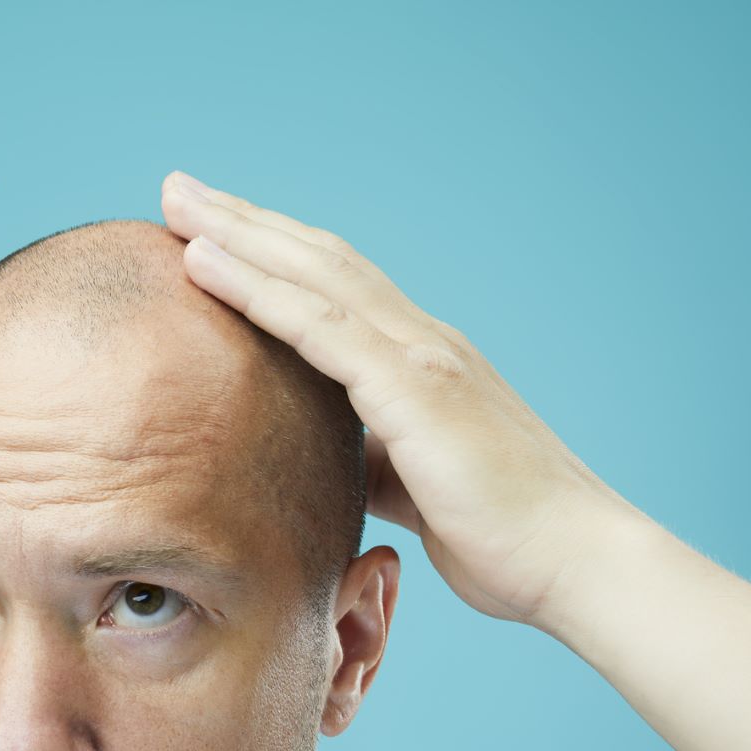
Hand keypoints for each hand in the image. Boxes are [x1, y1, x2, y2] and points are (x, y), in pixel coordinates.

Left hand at [160, 170, 638, 631]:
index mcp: (422, 362)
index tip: (211, 229)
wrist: (573, 562)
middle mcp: (421, 341)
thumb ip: (372, 458)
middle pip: (317, 260)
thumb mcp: (414, 487)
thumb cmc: (502, 537)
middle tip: (178, 188)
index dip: (273, 252)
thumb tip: (329, 459)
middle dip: (244, 221)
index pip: (335, 286)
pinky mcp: (414, 389)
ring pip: (312, 275)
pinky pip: (318, 326)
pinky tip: (205, 263)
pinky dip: (257, 289)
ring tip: (177, 202)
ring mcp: (420, 357)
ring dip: (238, 234)